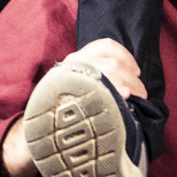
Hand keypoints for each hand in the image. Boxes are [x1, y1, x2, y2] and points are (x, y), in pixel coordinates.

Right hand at [0, 39, 148, 176]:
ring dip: (129, 85)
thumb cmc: (66, 107)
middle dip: (132, 78)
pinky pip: (99, 89)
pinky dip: (116, 92)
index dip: (126, 56)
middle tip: (141, 92)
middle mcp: (72, 64)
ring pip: (109, 72)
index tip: (137, 71)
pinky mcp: (68, 94)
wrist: (36, 131)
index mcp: (77, 58)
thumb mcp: (79, 85)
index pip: (107, 45)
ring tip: (135, 98)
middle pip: (112, 63)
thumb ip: (97, 76)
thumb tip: (128, 79)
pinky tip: (122, 98)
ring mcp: (70, 79)